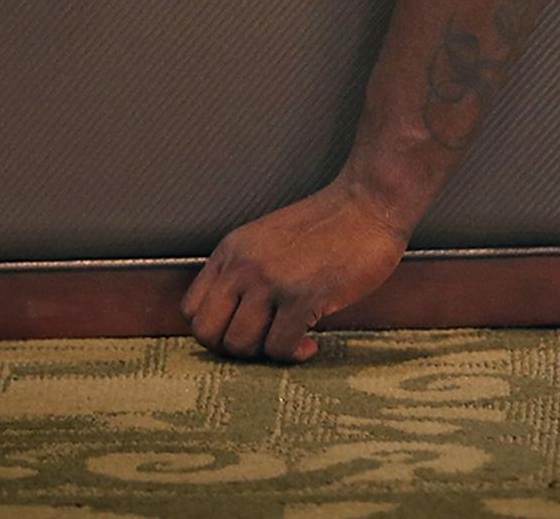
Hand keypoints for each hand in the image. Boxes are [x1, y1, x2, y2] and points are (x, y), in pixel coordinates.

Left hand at [181, 180, 410, 362]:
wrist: (368, 205)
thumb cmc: (326, 224)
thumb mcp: (268, 239)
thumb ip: (246, 270)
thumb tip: (234, 318)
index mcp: (231, 250)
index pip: (191, 309)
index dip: (215, 330)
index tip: (243, 330)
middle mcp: (242, 266)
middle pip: (207, 333)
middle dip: (233, 350)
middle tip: (263, 344)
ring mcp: (270, 281)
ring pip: (240, 345)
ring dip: (265, 354)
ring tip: (290, 342)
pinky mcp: (302, 297)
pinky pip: (280, 348)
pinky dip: (294, 355)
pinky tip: (311, 343)